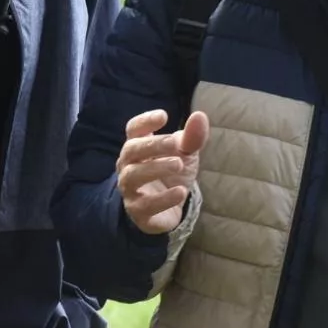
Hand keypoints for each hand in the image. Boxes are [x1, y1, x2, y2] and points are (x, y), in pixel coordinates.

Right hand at [116, 109, 208, 234]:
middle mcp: (128, 165)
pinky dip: (163, 198)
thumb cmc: (172, 172)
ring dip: (156, 168)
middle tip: (174, 143)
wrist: (171, 207)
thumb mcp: (186, 153)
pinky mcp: (138, 211)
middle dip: (152, 145)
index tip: (164, 116)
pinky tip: (181, 192)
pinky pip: (145, 205)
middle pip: (131, 150)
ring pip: (133, 175)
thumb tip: (199, 116)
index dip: (145, 121)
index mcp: (139, 146)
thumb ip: (192, 136)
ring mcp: (130, 189)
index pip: (134, 129)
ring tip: (178, 164)